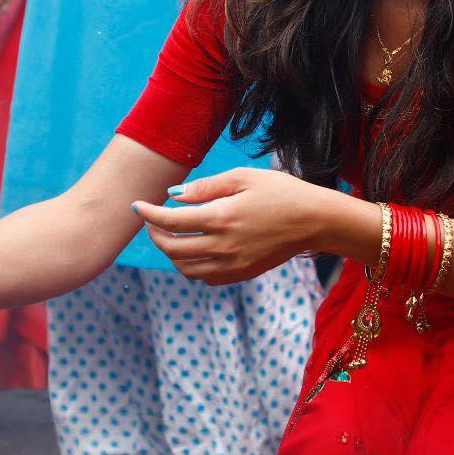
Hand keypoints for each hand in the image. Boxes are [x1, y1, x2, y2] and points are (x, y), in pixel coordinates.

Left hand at [133, 168, 328, 285]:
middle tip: (153, 220)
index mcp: (222, 218)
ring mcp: (232, 265)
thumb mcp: (243, 178)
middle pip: (171, 249)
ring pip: (185, 268)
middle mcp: (223, 246)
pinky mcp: (242, 274)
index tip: (138, 205)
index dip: (148, 214)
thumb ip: (205, 187)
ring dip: (171, 253)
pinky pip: (205, 277)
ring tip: (172, 235)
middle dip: (155, 233)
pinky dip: (192, 265)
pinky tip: (196, 248)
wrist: (315, 221)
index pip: (170, 221)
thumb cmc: (281, 192)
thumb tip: (173, 195)